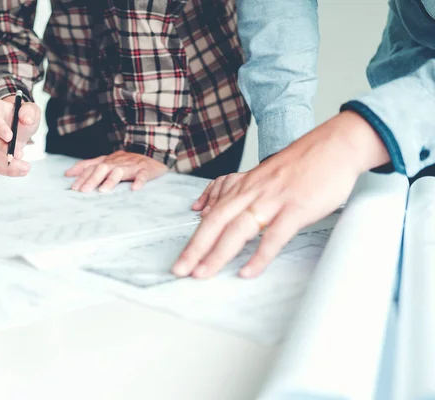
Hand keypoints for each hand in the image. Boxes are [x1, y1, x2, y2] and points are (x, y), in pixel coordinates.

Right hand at [0, 96, 40, 176]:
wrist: (16, 125)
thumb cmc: (21, 117)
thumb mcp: (30, 110)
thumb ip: (30, 112)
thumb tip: (26, 119)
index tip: (10, 137)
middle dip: (3, 148)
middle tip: (20, 154)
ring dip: (6, 162)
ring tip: (24, 166)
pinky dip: (5, 169)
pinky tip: (19, 170)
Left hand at [65, 150, 168, 192]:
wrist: (153, 154)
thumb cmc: (127, 162)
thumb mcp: (107, 162)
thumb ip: (88, 167)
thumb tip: (68, 173)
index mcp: (108, 161)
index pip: (92, 167)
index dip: (82, 176)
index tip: (73, 188)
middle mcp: (118, 162)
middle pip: (103, 168)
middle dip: (92, 179)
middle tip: (83, 191)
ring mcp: (132, 165)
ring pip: (120, 171)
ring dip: (111, 181)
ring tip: (103, 191)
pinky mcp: (145, 169)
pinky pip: (142, 175)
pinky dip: (139, 181)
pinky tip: (135, 189)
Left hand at [173, 111, 390, 279]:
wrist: (334, 146)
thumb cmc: (298, 165)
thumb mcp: (258, 175)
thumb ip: (230, 191)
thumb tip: (203, 210)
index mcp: (243, 187)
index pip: (211, 216)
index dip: (194, 240)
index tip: (180, 261)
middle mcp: (252, 192)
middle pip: (216, 222)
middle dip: (196, 249)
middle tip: (180, 271)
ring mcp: (273, 200)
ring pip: (239, 229)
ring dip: (218, 254)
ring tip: (203, 274)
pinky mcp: (296, 207)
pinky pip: (275, 236)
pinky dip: (259, 255)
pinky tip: (247, 271)